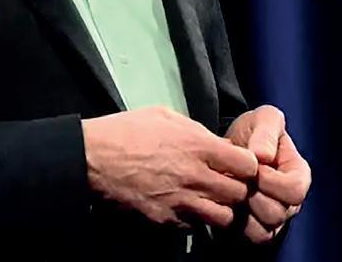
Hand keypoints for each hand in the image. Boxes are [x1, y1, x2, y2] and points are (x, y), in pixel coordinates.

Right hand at [81, 107, 258, 228]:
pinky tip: (186, 205)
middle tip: (225, 181)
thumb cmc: (127, 129)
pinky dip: (197, 218)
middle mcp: (195, 176)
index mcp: (196, 145)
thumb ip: (195, 130)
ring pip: (224, 216)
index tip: (237, 163)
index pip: (247, 164)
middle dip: (237, 187)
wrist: (94, 158)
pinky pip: (196, 226)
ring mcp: (182, 202)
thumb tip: (215, 144)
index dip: (246, 164)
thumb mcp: (164, 115)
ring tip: (208, 198)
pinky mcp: (167, 221)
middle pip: (239, 193)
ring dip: (221, 207)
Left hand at [226, 105, 311, 243]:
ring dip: (244, 209)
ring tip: (232, 189)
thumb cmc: (253, 131)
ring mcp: (274, 217)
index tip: (253, 166)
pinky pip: (250, 237)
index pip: (294, 190)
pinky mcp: (255, 227)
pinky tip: (226, 201)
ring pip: (265, 229)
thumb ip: (266, 131)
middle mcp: (290, 201)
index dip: (271, 181)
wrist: (232, 146)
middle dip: (253, 194)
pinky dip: (236, 222)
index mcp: (298, 175)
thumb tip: (263, 156)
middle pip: (278, 213)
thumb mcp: (263, 119)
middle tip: (238, 178)